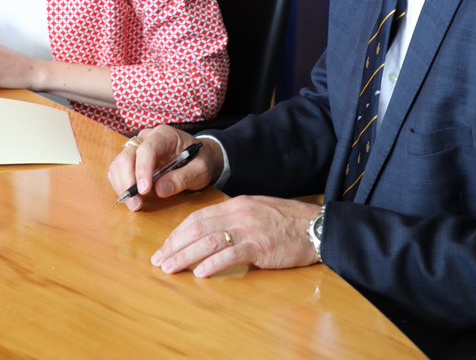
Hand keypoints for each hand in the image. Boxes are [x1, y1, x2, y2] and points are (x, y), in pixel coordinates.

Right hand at [107, 126, 222, 210]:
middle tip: (136, 204)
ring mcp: (137, 147)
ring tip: (135, 204)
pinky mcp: (132, 159)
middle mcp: (147, 137)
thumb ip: (182, 178)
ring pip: (118, 163)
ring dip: (122, 185)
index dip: (143, 170)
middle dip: (128, 181)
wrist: (199, 157)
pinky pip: (118, 171)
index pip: (147, 149)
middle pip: (127, 155)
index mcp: (165, 134)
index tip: (145, 191)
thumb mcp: (200, 171)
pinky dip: (120, 185)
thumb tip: (159, 190)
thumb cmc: (200, 161)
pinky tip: (132, 198)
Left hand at [152, 196, 320, 277]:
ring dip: (186, 256)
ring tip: (170, 268)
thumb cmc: (288, 222)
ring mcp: (250, 230)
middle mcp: (239, 214)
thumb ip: (234, 219)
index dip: (178, 232)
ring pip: (208, 241)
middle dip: (175, 245)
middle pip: (198, 228)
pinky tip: (201, 272)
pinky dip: (213, 263)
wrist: (316, 226)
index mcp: (236, 205)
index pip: (198, 217)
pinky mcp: (261, 247)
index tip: (165, 246)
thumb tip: (210, 233)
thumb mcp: (257, 211)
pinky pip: (231, 254)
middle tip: (159, 260)